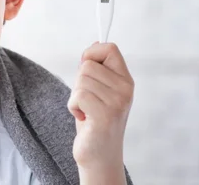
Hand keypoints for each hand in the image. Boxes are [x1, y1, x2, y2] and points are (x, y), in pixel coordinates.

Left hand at [67, 42, 134, 174]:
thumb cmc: (95, 121)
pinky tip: (83, 118)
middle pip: (87, 65)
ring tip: (86, 111)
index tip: (86, 68)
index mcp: (125, 80)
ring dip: (75, 97)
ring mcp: (117, 102)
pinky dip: (73, 107)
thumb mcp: (98, 91)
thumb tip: (95, 44)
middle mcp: (125, 90)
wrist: (99, 155)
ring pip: (81, 81)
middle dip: (78, 82)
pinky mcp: (105, 115)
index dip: (91, 54)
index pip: (110, 48)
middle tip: (87, 102)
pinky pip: (78, 96)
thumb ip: (97, 69)